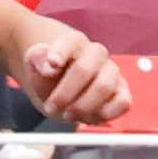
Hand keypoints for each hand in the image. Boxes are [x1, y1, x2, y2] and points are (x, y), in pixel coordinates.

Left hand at [4, 19, 134, 128]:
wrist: (61, 89)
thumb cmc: (49, 76)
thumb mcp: (34, 65)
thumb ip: (37, 59)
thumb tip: (49, 66)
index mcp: (75, 42)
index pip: (71, 41)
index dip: (61, 52)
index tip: (52, 64)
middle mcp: (97, 54)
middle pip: (85, 69)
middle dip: (65, 93)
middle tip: (50, 108)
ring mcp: (112, 73)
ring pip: (105, 87)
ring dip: (83, 106)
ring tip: (67, 115)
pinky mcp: (122, 93)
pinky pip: (123, 103)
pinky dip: (105, 114)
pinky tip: (89, 117)